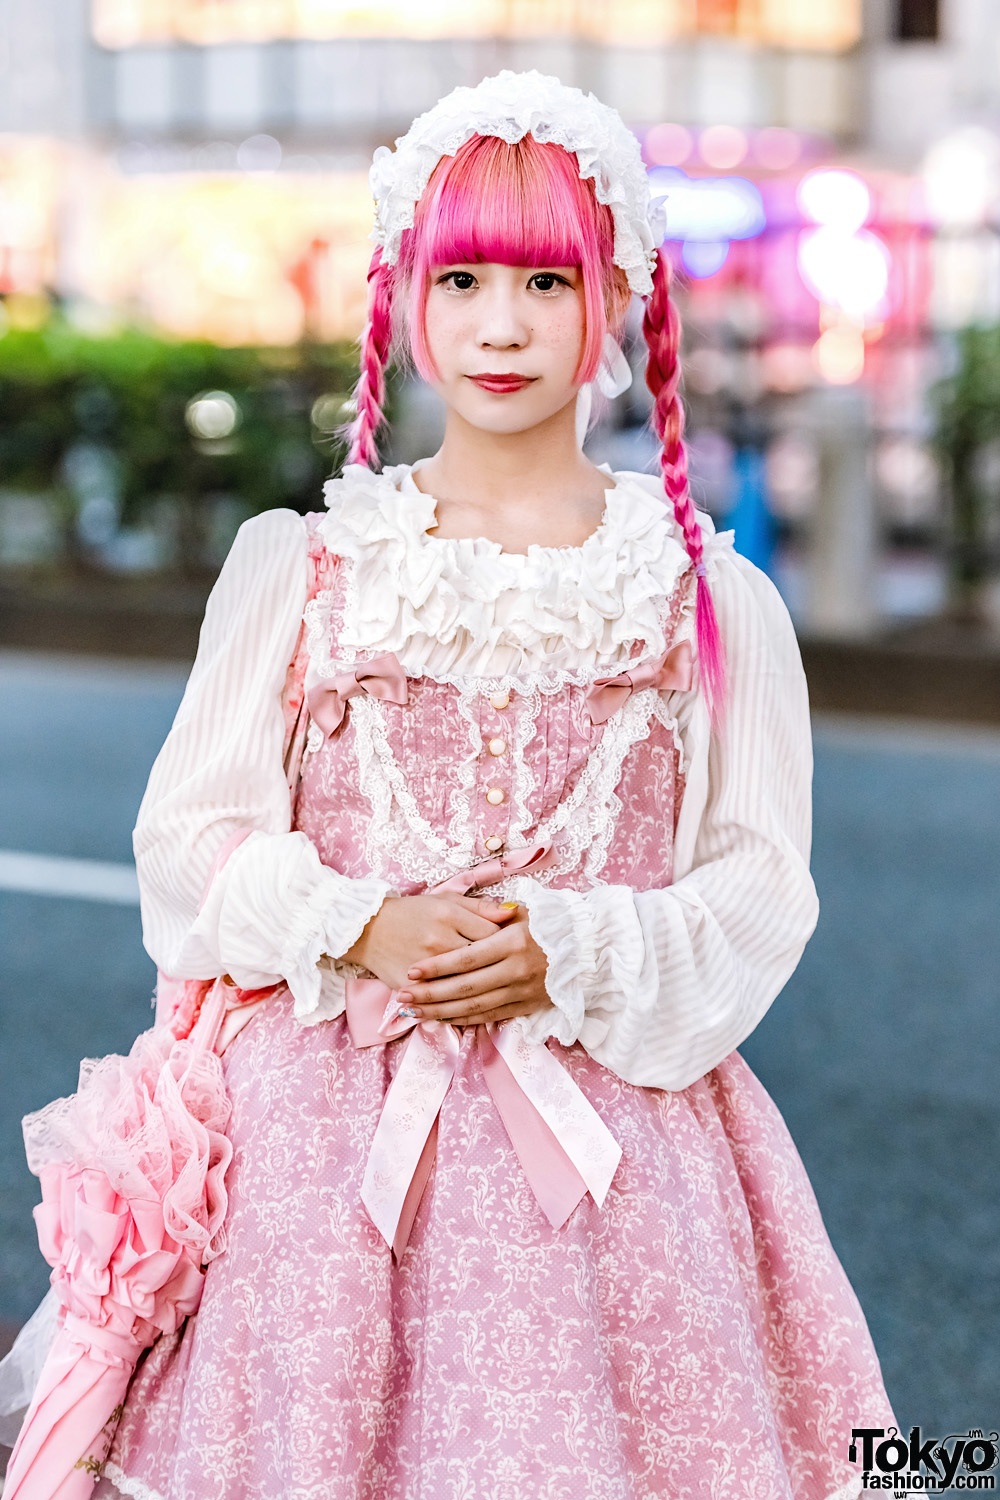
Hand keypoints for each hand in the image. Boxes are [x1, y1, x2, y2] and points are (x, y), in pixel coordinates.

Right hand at [340, 892, 515, 991]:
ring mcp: (424, 967)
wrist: (368, 928)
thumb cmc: (413, 912)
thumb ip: (481, 908)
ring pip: (462, 987)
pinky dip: (455, 1008)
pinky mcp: (410, 985)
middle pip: (480, 963)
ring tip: (495, 993)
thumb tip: (514, 914)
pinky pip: (438, 1002)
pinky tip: (470, 1009)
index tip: (515, 950)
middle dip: (499, 970)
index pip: (491, 935)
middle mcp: (438, 941)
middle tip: (509, 974)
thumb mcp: (447, 900)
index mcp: (449, 916)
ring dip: (481, 993)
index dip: (508, 944)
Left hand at [395, 905, 549, 1026]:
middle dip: (431, 993)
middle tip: (404, 995)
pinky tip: (444, 1018)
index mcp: (513, 943)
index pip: (467, 958)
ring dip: (442, 1011)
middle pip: (465, 987)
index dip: (437, 967)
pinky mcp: (528, 1006)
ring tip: (415, 1011)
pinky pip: (491, 1015)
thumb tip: (465, 914)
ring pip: (475, 1006)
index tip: (413, 970)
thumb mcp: (525, 911)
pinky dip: (465, 1019)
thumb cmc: (552, 923)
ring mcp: (522, 991)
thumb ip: (493, 914)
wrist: (588, 948)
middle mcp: (516, 970)